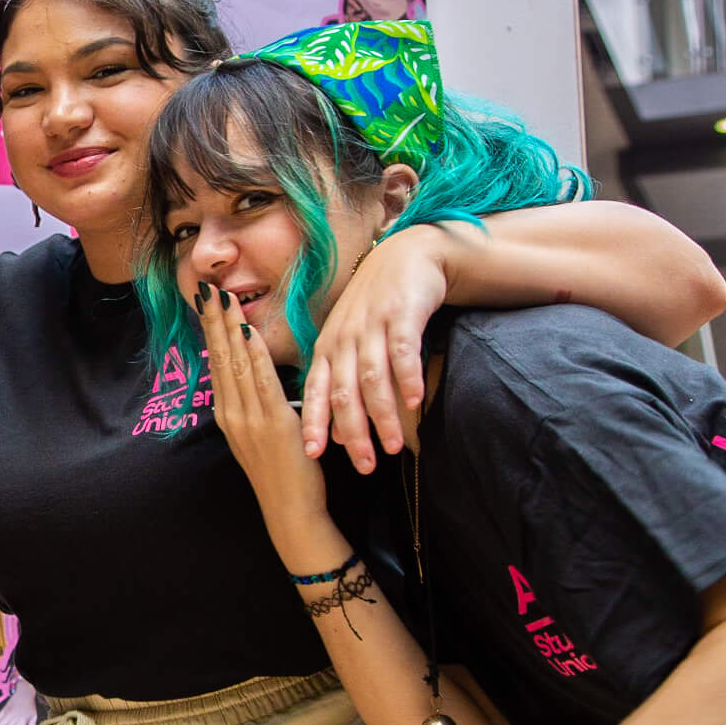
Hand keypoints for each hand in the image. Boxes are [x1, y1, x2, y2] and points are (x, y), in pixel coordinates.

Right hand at [198, 282, 333, 563]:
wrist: (289, 512)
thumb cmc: (282, 474)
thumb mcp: (258, 436)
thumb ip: (254, 406)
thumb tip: (254, 375)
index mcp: (227, 415)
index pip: (216, 364)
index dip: (211, 331)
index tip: (207, 303)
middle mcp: (231, 414)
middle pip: (219, 358)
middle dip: (214, 321)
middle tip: (207, 288)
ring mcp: (248, 419)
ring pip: (235, 364)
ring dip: (230, 328)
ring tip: (224, 298)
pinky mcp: (272, 424)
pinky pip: (261, 381)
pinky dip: (254, 353)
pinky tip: (249, 330)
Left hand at [300, 226, 445, 472]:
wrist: (406, 257)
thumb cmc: (374, 309)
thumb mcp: (349, 344)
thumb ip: (340, 385)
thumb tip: (334, 433)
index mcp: (326, 348)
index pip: (313, 391)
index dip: (312, 423)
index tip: (310, 455)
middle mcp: (344, 339)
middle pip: (343, 392)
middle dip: (353, 432)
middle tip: (364, 466)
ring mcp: (371, 327)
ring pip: (372, 377)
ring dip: (382, 414)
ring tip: (393, 446)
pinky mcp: (401, 315)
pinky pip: (402, 351)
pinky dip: (407, 377)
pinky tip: (415, 403)